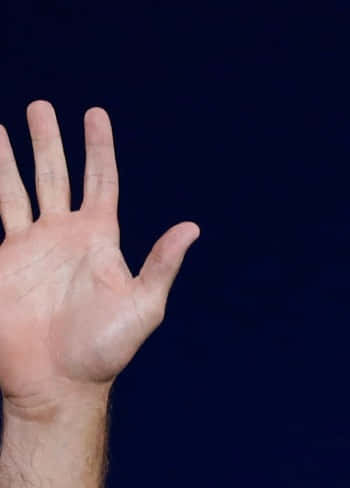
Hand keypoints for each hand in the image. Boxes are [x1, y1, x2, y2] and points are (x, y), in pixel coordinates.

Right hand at [0, 101, 198, 418]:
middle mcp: (62, 236)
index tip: (94, 113)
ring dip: (8, 158)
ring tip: (1, 125)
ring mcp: (28, 247)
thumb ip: (162, 264)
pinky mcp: (0, 263)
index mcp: (99, 238)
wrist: (57, 382)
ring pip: (16, 189)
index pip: (100, 180)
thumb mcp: (144, 305)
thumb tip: (192, 227)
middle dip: (47, 141)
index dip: (98, 148)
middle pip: (54, 175)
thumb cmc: (105, 350)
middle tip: (40, 105)